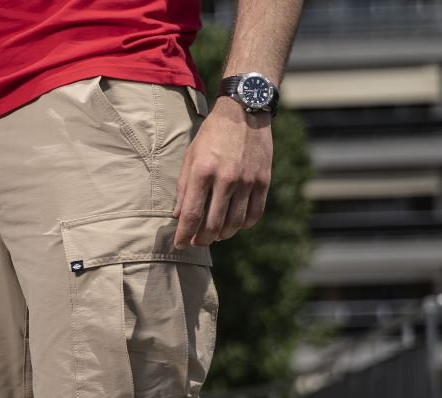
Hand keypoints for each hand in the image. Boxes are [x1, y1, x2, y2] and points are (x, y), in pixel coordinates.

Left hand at [173, 98, 272, 247]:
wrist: (244, 110)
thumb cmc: (212, 134)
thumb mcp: (191, 155)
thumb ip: (183, 187)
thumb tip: (178, 216)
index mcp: (203, 171)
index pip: (191, 214)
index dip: (184, 234)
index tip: (180, 244)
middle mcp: (226, 178)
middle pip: (213, 225)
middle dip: (202, 240)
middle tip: (198, 242)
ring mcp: (247, 180)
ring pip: (234, 223)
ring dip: (223, 235)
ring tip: (215, 235)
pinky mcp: (263, 180)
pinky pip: (254, 214)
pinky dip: (244, 225)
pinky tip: (236, 224)